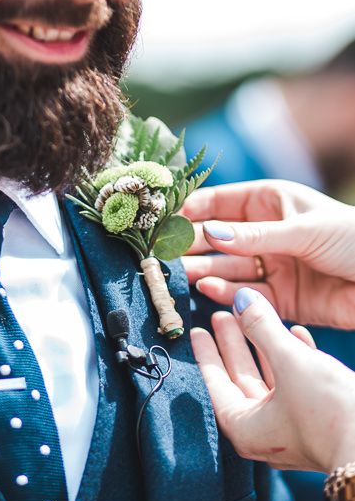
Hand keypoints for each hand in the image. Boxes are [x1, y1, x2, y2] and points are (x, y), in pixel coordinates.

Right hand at [181, 179, 354, 328]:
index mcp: (270, 203)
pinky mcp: (280, 298)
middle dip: (194, 245)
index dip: (194, 210)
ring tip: (183, 275)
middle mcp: (265, 234)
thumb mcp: (304, 229)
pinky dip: (227, 293)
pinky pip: (246, 295)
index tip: (168, 220)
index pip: (221, 202)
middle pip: (219, 239)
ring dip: (205, 270)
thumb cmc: (354, 239)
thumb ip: (256, 235)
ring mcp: (271, 266)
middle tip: (166, 253)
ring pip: (228, 268)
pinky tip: (209, 289)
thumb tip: (210, 232)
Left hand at [191, 288, 354, 473]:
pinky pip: (300, 385)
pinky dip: (296, 358)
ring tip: (255, 316)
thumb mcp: (290, 362)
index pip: (215, 384)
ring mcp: (295, 429)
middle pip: (240, 380)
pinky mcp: (322, 422)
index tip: (197, 331)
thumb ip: (263, 328)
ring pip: (271, 380)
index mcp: (246, 428)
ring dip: (265, 347)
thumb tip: (242, 299)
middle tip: (221, 316)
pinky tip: (298, 332)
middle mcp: (266, 433)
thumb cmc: (331, 412)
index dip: (206, 354)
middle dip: (233, 345)